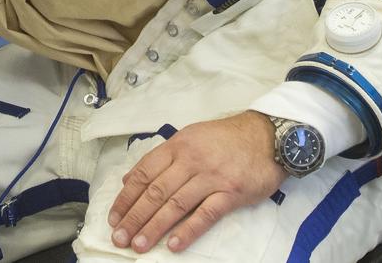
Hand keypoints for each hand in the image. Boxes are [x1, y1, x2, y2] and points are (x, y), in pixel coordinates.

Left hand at [107, 112, 286, 253]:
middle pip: (156, 192)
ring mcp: (211, 176)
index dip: (127, 197)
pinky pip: (205, 214)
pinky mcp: (231, 192)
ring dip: (154, 227)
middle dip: (134, 217)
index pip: (144, 173)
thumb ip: (162, 158)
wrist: (267, 136)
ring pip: (176, 204)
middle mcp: (191, 160)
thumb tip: (131, 179)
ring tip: (139, 245)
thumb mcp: (190, 138)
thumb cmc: (226, 139)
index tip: (114, 217)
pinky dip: (188, 230)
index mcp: (177, 145)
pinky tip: (174, 245)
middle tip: (120, 238)